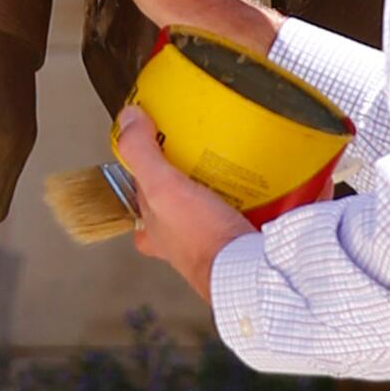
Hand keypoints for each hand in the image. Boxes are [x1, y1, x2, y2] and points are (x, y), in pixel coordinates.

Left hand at [114, 102, 253, 298]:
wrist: (246, 270)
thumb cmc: (201, 240)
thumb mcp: (162, 188)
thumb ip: (142, 154)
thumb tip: (129, 120)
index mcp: (153, 231)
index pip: (139, 195)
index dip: (143, 172)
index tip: (155, 146)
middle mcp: (178, 239)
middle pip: (175, 202)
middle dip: (184, 181)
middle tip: (197, 157)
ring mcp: (209, 241)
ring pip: (208, 207)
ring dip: (218, 188)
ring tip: (231, 163)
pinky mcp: (238, 241)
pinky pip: (241, 212)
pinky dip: (249, 198)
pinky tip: (260, 182)